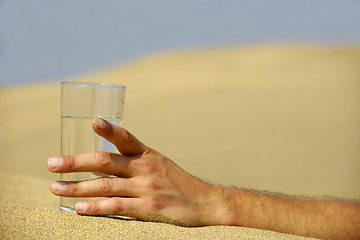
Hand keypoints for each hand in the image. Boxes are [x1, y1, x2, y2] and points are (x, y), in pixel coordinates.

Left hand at [47, 118, 228, 225]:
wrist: (204, 201)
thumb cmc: (176, 181)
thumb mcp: (158, 163)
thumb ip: (132, 161)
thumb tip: (98, 163)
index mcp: (147, 154)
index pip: (125, 137)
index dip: (109, 128)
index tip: (93, 121)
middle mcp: (145, 168)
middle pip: (104, 161)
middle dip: (75, 162)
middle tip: (51, 164)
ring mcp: (146, 188)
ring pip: (105, 185)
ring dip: (76, 187)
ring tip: (55, 188)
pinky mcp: (148, 208)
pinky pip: (116, 206)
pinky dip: (95, 207)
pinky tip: (78, 207)